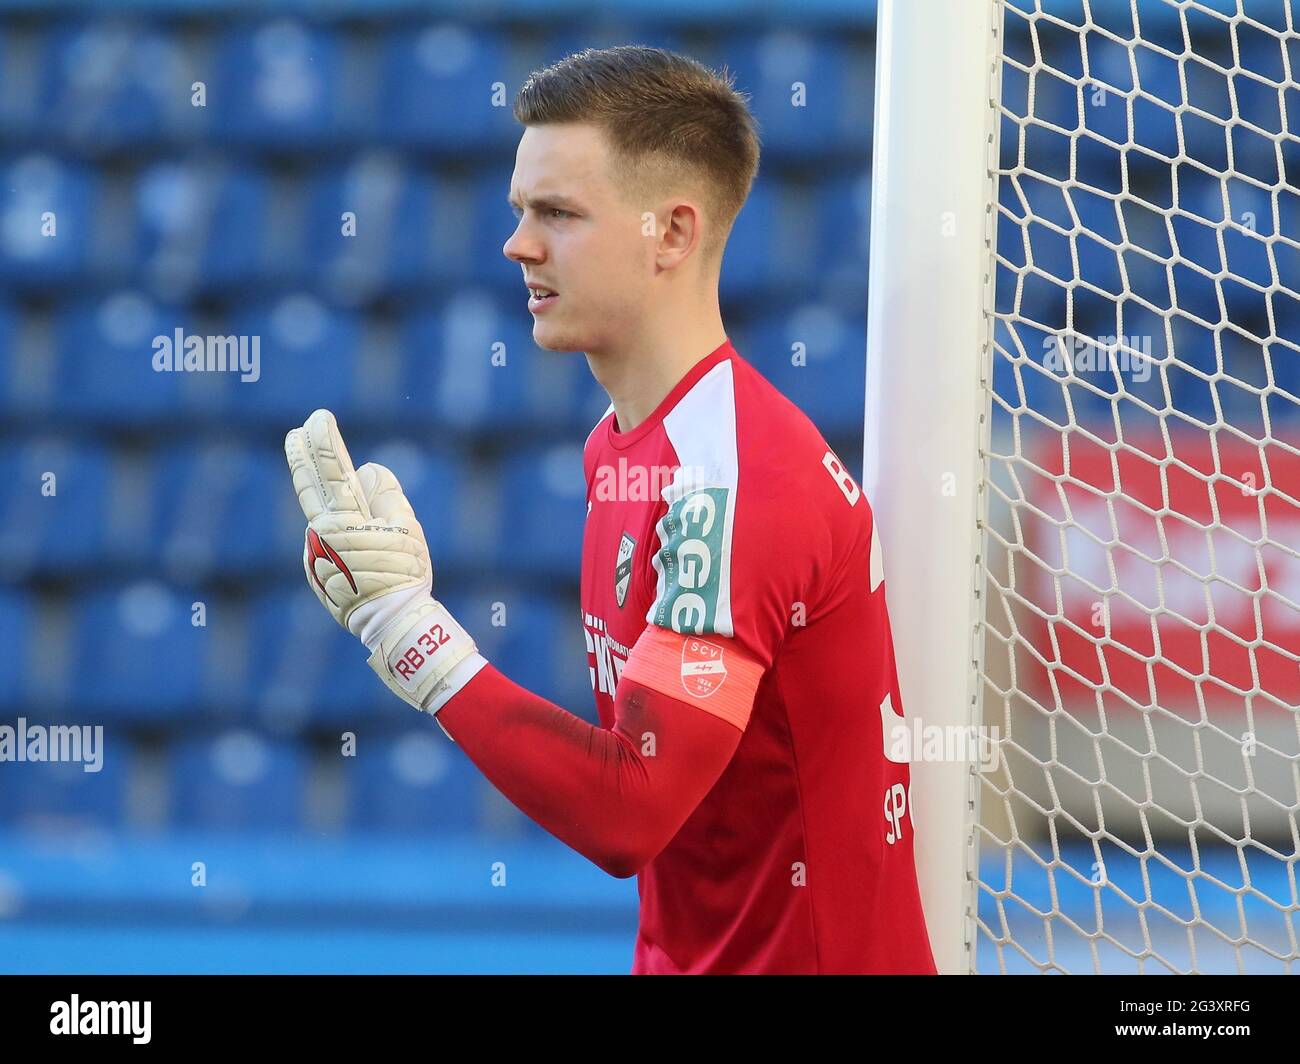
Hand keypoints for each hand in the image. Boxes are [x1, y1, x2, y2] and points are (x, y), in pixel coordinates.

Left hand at [285, 408, 432, 645]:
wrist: (389, 621)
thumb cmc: (404, 575)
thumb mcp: (407, 530)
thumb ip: (386, 495)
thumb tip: (367, 469)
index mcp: (345, 519)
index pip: (332, 470)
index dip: (324, 440)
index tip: (318, 418)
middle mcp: (322, 533)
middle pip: (309, 485)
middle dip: (303, 456)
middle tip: (295, 433)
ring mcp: (314, 552)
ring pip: (326, 519)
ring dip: (342, 517)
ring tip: (375, 540)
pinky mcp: (314, 569)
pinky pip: (328, 543)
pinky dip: (343, 542)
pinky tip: (362, 562)